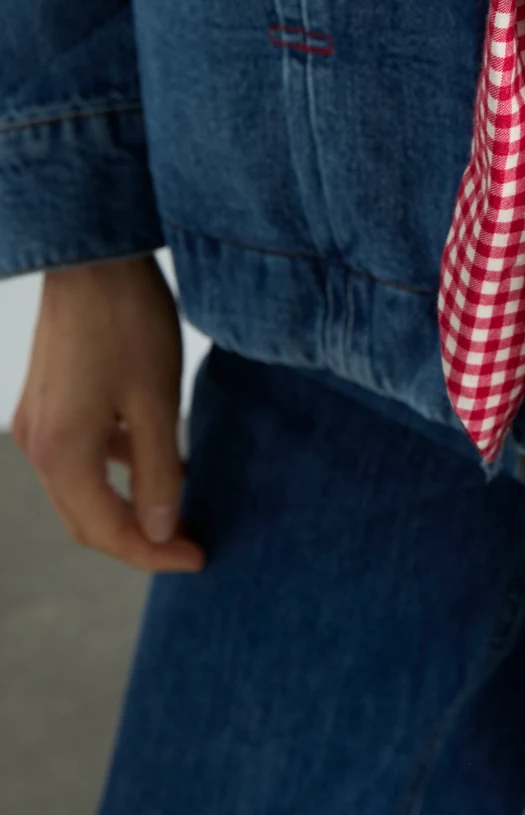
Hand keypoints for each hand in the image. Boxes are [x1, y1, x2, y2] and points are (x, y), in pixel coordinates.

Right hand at [12, 254, 204, 572]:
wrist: (91, 256)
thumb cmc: (127, 321)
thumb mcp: (156, 400)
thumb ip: (158, 471)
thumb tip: (162, 531)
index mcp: (61, 453)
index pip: (107, 531)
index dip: (154, 554)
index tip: (199, 558)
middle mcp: (37, 445)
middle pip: (86, 519)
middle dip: (138, 538)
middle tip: (190, 544)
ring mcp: (35, 421)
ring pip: (80, 488)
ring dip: (125, 504)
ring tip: (179, 506)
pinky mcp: (45, 400)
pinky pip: (77, 454)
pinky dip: (113, 467)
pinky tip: (154, 456)